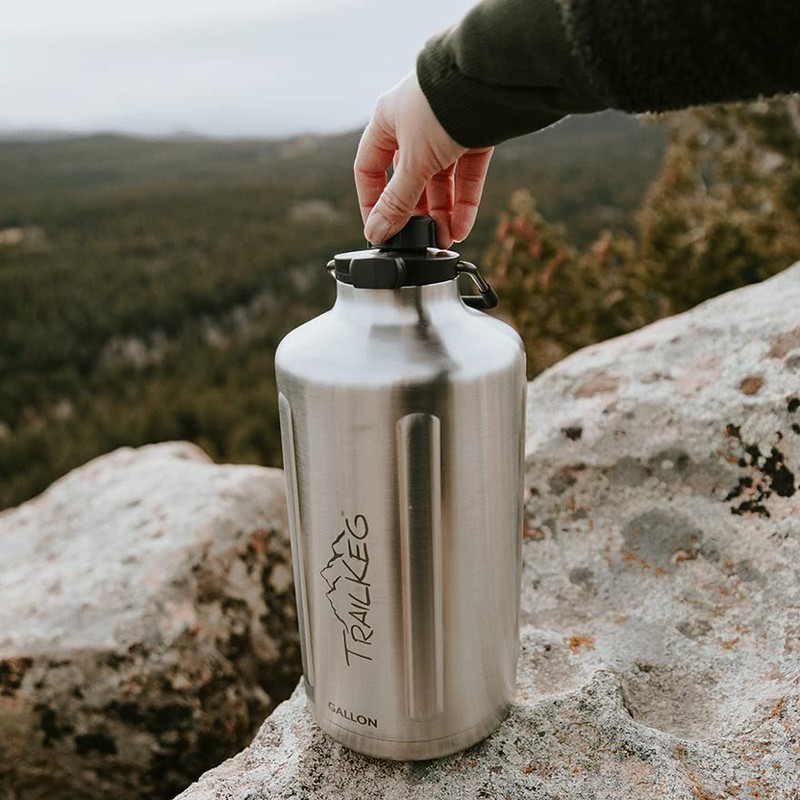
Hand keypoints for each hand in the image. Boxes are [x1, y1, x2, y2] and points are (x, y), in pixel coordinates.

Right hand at [354, 71, 492, 248]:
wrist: (491, 81)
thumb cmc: (440, 107)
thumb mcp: (412, 161)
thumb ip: (396, 201)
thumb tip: (376, 233)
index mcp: (387, 120)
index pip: (370, 169)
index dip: (372, 202)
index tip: (380, 230)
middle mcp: (415, 124)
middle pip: (409, 179)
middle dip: (415, 212)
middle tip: (419, 240)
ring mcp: (447, 130)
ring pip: (440, 180)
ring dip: (442, 212)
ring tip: (445, 239)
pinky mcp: (476, 135)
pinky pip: (466, 175)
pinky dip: (464, 202)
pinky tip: (462, 227)